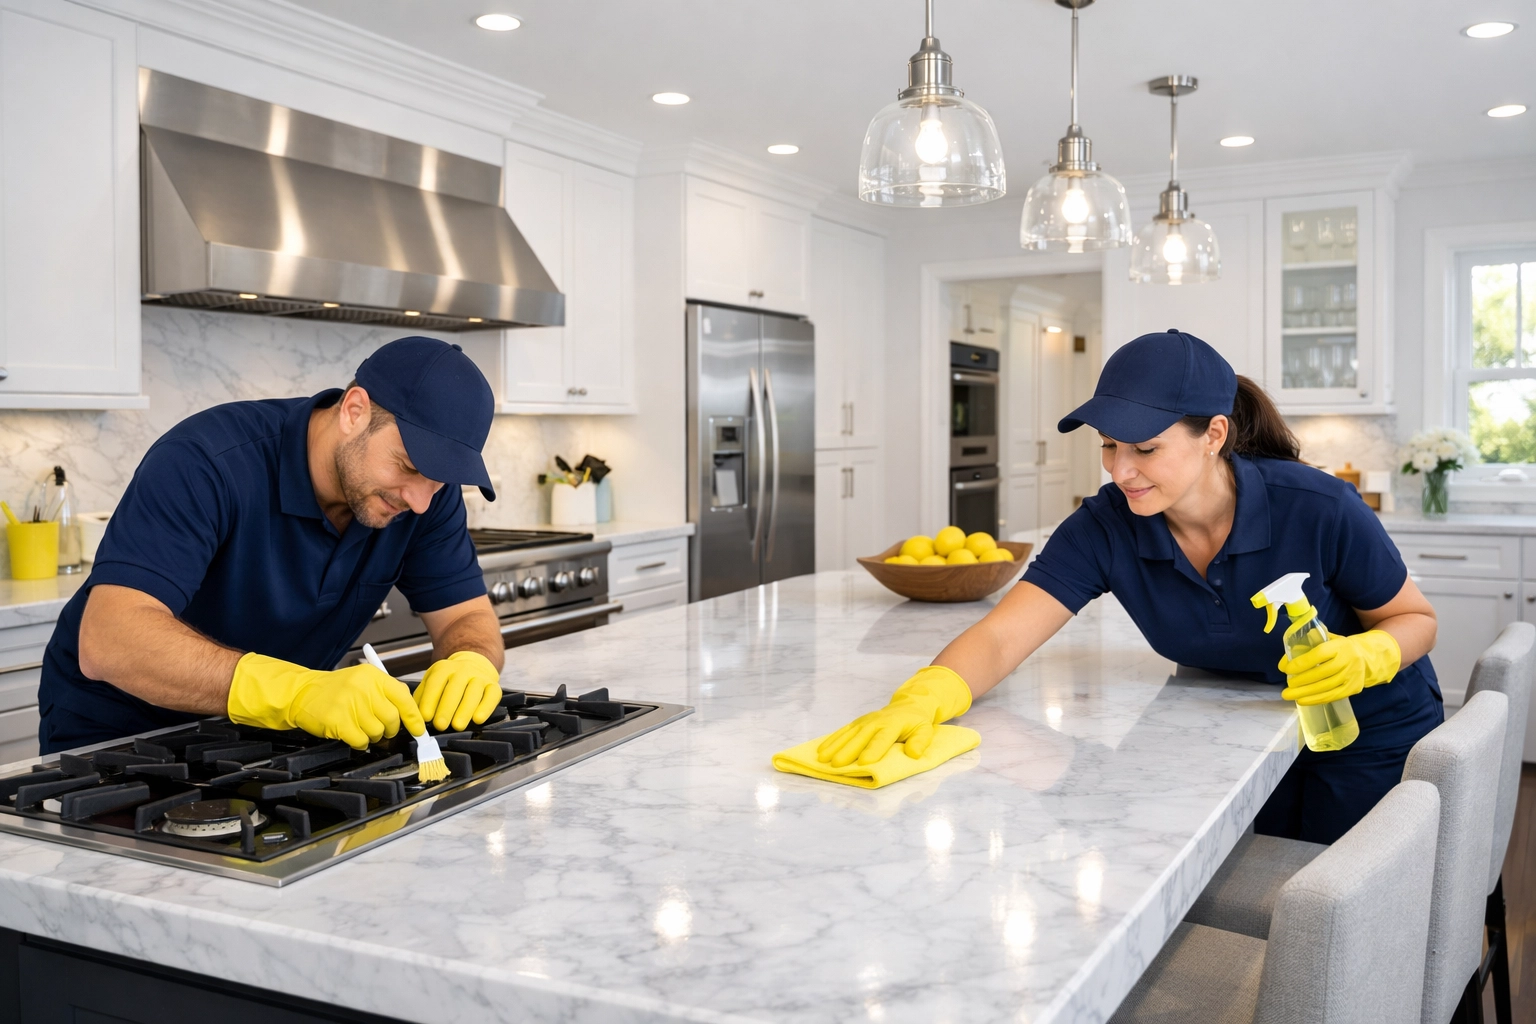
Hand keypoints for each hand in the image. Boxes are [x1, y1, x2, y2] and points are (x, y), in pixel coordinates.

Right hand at [227, 653, 424, 748]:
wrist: (301, 692)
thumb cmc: (335, 690)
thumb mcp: (363, 681)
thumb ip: (385, 694)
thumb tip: (410, 716)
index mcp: (374, 676)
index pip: (403, 697)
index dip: (413, 717)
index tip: (419, 729)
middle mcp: (364, 688)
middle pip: (392, 718)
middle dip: (390, 730)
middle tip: (381, 730)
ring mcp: (350, 704)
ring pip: (377, 732)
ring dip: (373, 737)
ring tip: (361, 729)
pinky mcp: (338, 721)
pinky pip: (360, 740)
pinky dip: (359, 743)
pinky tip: (351, 735)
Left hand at [414, 651, 502, 731]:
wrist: (474, 664)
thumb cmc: (448, 680)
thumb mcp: (432, 681)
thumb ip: (421, 697)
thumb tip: (414, 716)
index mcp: (444, 668)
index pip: (435, 684)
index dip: (430, 701)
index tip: (425, 717)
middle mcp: (463, 670)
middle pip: (455, 688)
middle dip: (446, 708)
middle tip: (440, 725)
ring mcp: (480, 677)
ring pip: (474, 692)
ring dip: (465, 710)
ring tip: (457, 725)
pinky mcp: (493, 685)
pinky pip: (492, 696)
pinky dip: (486, 708)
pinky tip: (478, 719)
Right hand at [816, 665, 972, 766]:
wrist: (908, 706)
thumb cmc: (916, 723)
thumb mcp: (925, 731)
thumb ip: (920, 742)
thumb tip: (913, 754)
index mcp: (893, 724)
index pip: (882, 739)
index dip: (873, 750)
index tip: (864, 762)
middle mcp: (875, 721)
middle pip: (860, 737)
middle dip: (848, 751)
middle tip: (836, 764)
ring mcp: (864, 721)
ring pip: (848, 734)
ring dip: (834, 746)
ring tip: (822, 759)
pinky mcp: (857, 723)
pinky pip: (843, 731)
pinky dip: (831, 740)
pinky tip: (821, 750)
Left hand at [1279, 630, 1400, 705]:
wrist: (1367, 656)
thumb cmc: (1339, 648)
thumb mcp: (1327, 640)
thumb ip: (1307, 646)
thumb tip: (1284, 662)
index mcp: (1340, 646)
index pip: (1319, 654)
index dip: (1302, 663)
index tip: (1286, 669)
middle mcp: (1348, 661)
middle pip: (1321, 673)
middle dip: (1301, 681)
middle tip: (1286, 687)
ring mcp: (1351, 676)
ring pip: (1326, 687)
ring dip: (1305, 693)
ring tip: (1289, 695)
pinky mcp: (1353, 688)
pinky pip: (1332, 696)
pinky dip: (1316, 700)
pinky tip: (1302, 700)